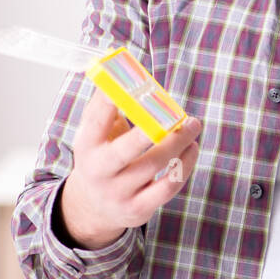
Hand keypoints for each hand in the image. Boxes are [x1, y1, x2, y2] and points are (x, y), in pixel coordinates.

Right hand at [57, 86, 201, 249]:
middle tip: (180, 114)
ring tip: (193, 126)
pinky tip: (192, 149)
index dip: (113, 100)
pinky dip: (185, 166)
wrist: (93, 207)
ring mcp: (118, 193)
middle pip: (127, 150)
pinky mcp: (137, 209)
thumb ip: (108, 104)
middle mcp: (99, 171)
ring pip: (154, 166)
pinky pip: (168, 187)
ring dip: (179, 143)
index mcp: (87, 145)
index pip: (97, 120)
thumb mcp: (97, 132)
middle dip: (155, 130)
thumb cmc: (103, 156)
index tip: (134, 81)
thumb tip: (122, 69)